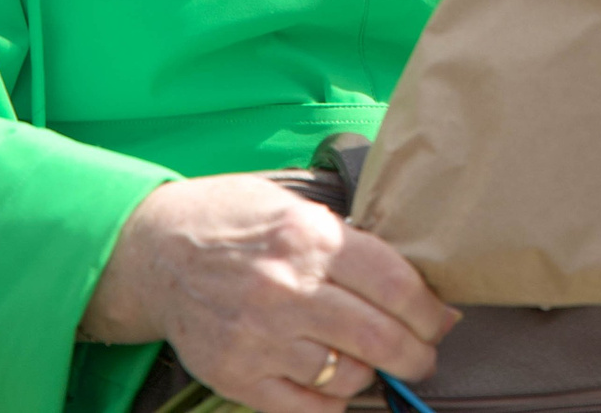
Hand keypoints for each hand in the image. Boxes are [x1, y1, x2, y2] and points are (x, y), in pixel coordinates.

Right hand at [84, 175, 461, 412]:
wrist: (157, 251)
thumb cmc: (234, 222)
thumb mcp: (297, 208)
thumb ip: (350, 242)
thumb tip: (414, 282)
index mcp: (309, 240)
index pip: (397, 288)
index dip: (432, 312)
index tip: (442, 320)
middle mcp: (287, 291)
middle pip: (381, 338)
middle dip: (418, 354)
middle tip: (424, 354)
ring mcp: (260, 339)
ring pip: (349, 377)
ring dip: (373, 374)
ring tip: (371, 360)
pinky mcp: (238, 376)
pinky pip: (309, 408)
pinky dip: (334, 400)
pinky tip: (336, 382)